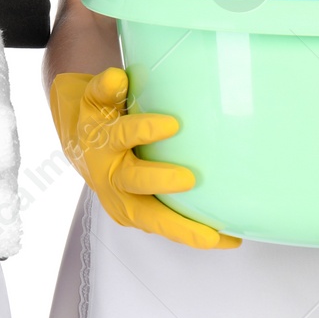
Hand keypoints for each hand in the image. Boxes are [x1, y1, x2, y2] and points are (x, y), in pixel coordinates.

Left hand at [50, 68, 239, 249]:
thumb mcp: (146, 183)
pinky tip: (118, 79)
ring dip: (141, 132)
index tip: (217, 237)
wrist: (76, 119)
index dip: (186, 231)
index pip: (157, 220)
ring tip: (170, 125)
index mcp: (127, 197)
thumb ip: (182, 196)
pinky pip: (98, 94)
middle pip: (132, 184)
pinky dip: (108, 87)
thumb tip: (242, 208)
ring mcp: (97, 139)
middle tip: (188, 179)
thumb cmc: (122, 155)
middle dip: (158, 182)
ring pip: (116, 139)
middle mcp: (109, 172)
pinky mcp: (89, 105)